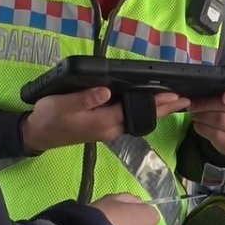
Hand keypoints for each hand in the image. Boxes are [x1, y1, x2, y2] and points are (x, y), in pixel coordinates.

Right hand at [21, 88, 190, 151]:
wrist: (39, 134)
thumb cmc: (49, 116)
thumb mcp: (63, 104)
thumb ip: (85, 98)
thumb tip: (107, 91)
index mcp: (103, 122)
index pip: (136, 111)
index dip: (157, 102)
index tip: (176, 95)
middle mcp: (110, 129)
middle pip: (143, 118)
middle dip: (165, 109)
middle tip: (186, 99)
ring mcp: (108, 131)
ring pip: (138, 120)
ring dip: (157, 111)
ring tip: (174, 102)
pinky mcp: (104, 129)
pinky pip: (130, 120)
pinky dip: (143, 112)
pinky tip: (149, 106)